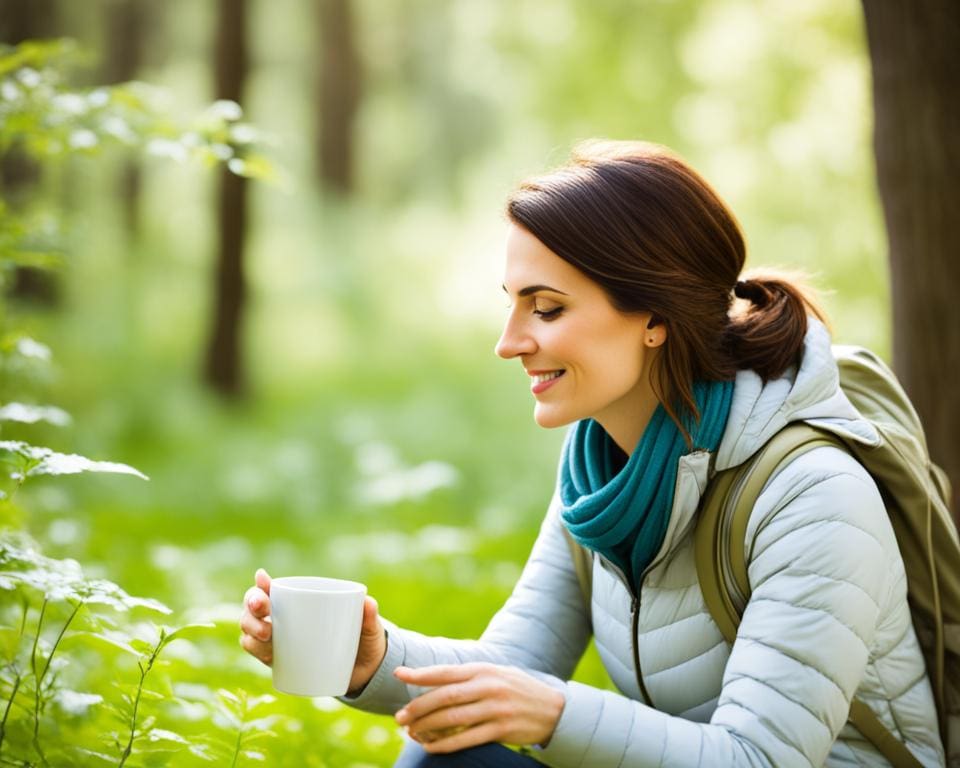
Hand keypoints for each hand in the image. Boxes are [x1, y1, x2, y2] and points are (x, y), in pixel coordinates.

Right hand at [239, 569, 387, 694]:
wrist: (362, 673)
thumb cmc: (363, 640)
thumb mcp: (369, 627)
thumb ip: (369, 615)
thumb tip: (368, 603)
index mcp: (302, 602)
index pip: (275, 589)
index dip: (263, 583)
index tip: (262, 578)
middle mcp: (284, 618)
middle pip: (255, 606)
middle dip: (252, 604)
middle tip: (262, 607)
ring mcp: (279, 640)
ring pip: (250, 628)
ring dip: (250, 627)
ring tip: (266, 632)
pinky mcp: (280, 661)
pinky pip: (257, 652)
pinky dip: (254, 649)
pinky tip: (261, 647)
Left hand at [392, 663, 564, 752]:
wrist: (553, 710)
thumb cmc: (518, 690)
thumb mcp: (497, 674)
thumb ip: (470, 676)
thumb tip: (436, 679)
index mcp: (484, 669)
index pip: (446, 672)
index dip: (420, 674)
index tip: (399, 675)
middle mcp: (488, 687)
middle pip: (444, 697)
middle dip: (418, 707)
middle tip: (399, 717)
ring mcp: (495, 709)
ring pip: (452, 719)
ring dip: (427, 727)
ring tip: (411, 732)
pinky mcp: (501, 730)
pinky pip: (466, 739)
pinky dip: (445, 745)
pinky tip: (431, 747)